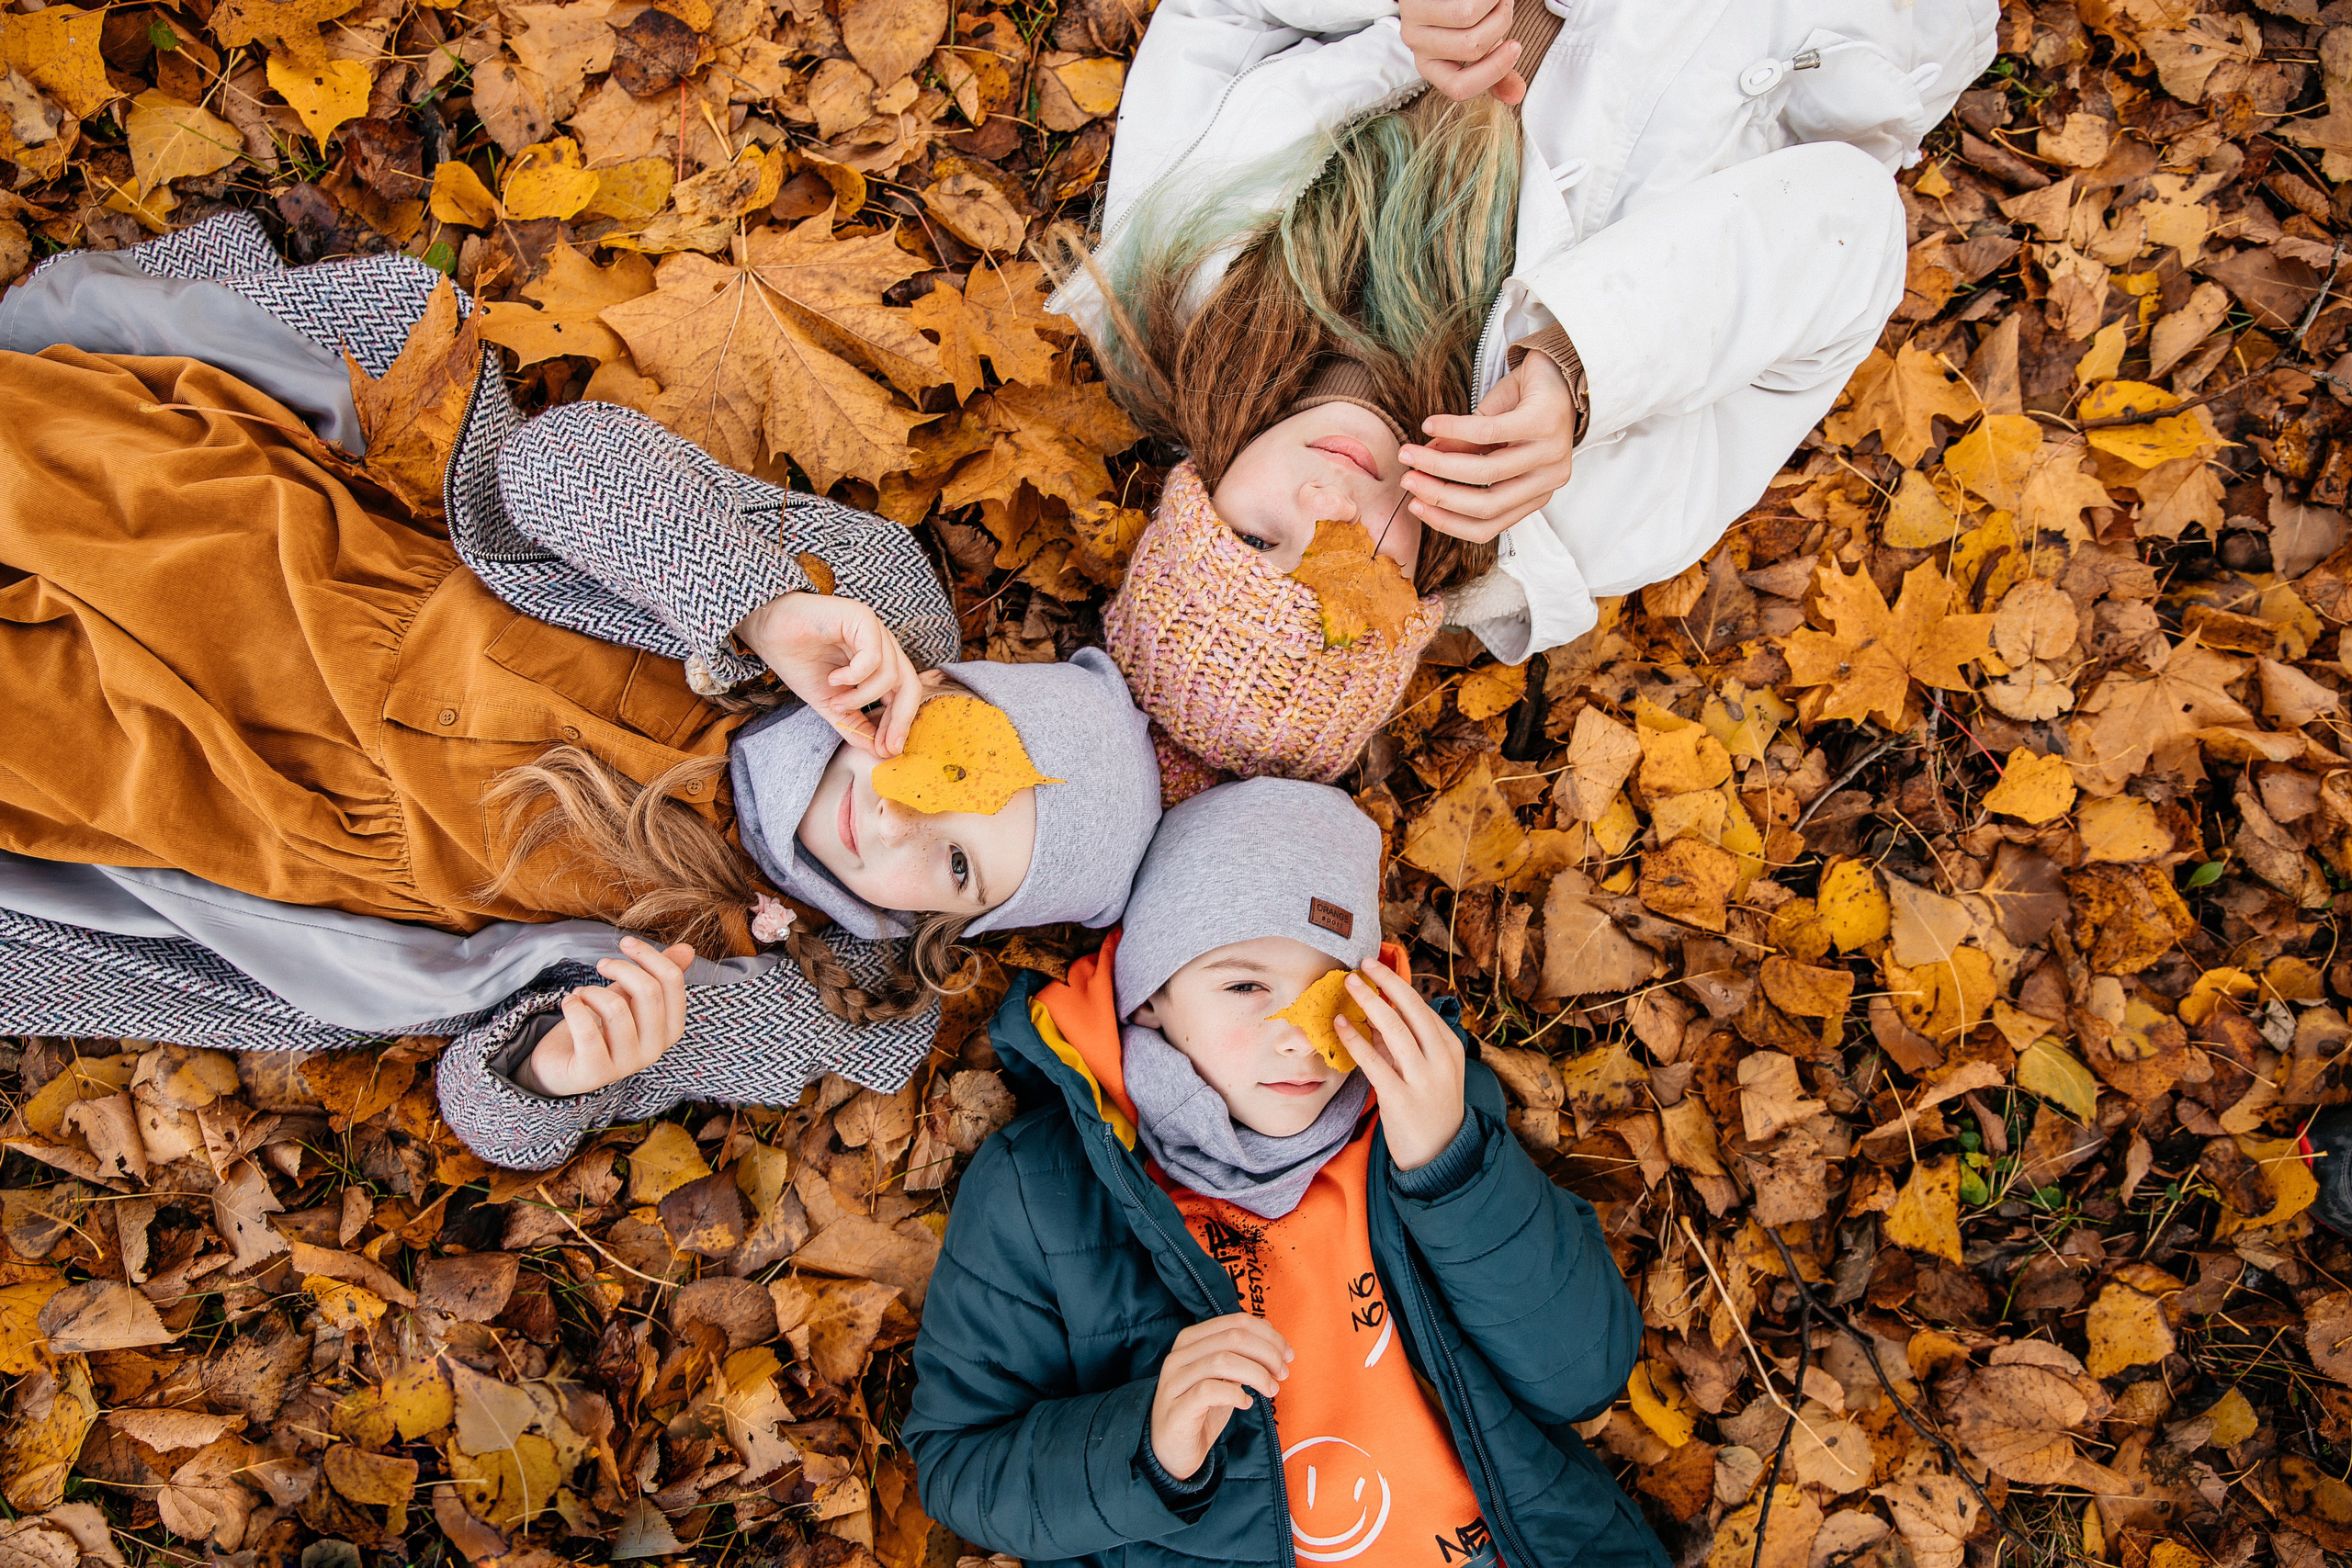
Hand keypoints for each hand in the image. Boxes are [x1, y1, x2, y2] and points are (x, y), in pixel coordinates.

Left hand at [516, 938, 694, 1096]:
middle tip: (601, 964)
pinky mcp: (595, 1073)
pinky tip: (569, 1002)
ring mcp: (626, 1065)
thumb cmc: (601, 1026)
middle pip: (650, 992)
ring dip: (592, 991)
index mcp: (669, 1028)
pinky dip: (573, 1008)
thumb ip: (656, 976)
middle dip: (622, 968)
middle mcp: (654, 1049)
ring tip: (581, 993)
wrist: (565, 1062)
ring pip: (616, 1010)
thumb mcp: (629, 996)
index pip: (672, 982)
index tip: (626, 943)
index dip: (649, 955)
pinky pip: (587, 1032)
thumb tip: (687, 950)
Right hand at [734, 593, 924, 756]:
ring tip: (835, 702)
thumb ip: (854, 725)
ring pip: (890, 675)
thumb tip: (878, 752)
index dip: (899, 725)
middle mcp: (883, 645)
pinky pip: (873, 657)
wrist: (768, 629)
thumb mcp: (830, 703)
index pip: (904, 696)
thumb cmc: (798, 660)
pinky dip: (854, 676)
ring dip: (861, 698)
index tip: (887, 751)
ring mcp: (875, 630)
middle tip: (882, 745)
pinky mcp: (862, 617)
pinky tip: (834, 678)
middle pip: (909, 686)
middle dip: (898, 720)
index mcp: (880, 663)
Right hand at [1149, 1314, 1292, 1481]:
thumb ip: (1239, 1353)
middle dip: (1267, 1353)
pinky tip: (1246, 1403)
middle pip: (1232, 1338)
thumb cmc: (1200, 1411)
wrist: (1170, 1451)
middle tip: (1283, 1373)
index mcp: (1191, 1340)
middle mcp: (1179, 1355)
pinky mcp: (1177, 1408)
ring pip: (1222, 1361)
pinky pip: (1209, 1391)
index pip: (1235, 1322)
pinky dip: (1235, 1395)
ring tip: (1271, 1390)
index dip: (1268, 1335)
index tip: (1287, 1354)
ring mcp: (1174, 1381)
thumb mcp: (1222, 1377)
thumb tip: (1267, 1328)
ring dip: (1256, 1374)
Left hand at [1335, 963, 1465, 1170]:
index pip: (1423, 1009)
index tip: (1378, 970)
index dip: (1398, 986)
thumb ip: (1403, 1045)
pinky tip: (1340, 1026)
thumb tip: (1374, 1017)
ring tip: (1350, 983)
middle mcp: (1441, 1060)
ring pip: (1395, 1029)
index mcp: (1451, 1049)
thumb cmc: (1430, 1108)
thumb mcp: (1428, 1072)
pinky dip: (1356, 1039)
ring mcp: (1422, 1079)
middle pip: (1412, 1010)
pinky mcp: (1400, 1098)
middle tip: (1364, 963)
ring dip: (1370, 1002)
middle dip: (1387, 982)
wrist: (1441, 1156)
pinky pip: (1375, 1062)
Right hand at [1397, 351, 1575, 541]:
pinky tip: (1431, 425)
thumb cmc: (1525, 406)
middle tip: (1408, 480)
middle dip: (1439, 495)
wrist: (1559, 365)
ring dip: (1439, 464)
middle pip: (1486, 505)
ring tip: (1411, 454)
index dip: (1447, 521)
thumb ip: (1462, 455)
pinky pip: (1488, 433)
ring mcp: (1551, 453)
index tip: (1416, 506)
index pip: (1489, 526)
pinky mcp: (1544, 422)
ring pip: (1486, 473)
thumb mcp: (1491, 439)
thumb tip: (1422, 469)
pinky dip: (1453, 430)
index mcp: (1535, 492)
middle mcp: (1548, 479)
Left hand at [1400, 0, 1525, 102]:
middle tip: (1504, 6)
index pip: (1459, 88)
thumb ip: (1495, 66)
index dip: (1494, 71)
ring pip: (1467, 17)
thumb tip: (1516, 95)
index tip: (1515, 46)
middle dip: (1500, 23)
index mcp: (1433, 68)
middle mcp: (1418, 48)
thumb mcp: (1478, 43)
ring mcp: (1413, 22)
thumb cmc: (1459, 10)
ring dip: (1493, 2)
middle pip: (1472, 47)